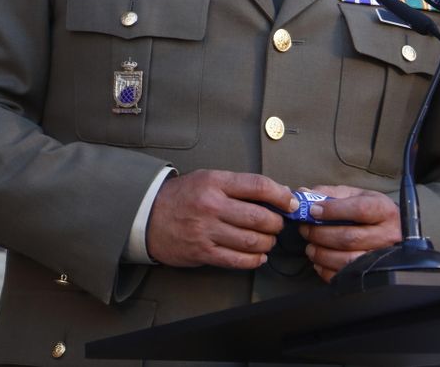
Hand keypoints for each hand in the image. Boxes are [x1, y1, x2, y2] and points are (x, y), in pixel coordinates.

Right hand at [146, 169, 296, 269]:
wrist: (148, 216)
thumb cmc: (182, 196)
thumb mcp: (208, 179)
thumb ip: (238, 186)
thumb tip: (275, 195)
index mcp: (215, 182)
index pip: (258, 186)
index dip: (281, 195)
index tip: (291, 202)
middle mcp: (212, 206)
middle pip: (260, 217)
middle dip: (277, 223)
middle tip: (278, 224)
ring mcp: (207, 231)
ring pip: (252, 241)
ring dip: (268, 243)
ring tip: (268, 240)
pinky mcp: (203, 253)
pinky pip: (237, 260)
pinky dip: (254, 260)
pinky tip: (258, 256)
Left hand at [299, 185, 401, 281]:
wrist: (394, 232)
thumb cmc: (371, 211)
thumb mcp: (356, 195)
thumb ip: (330, 193)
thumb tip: (303, 193)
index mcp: (384, 210)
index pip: (359, 210)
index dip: (333, 211)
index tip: (313, 210)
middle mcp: (388, 235)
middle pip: (350, 238)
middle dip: (321, 234)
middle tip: (305, 229)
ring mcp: (382, 258)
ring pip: (347, 260)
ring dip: (322, 254)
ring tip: (309, 247)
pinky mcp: (373, 275)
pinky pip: (346, 277)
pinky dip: (327, 271)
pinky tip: (319, 262)